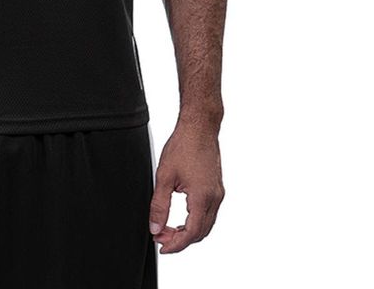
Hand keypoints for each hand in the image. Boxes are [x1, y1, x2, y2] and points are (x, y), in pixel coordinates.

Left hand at [148, 119, 224, 253]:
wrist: (200, 127)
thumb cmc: (183, 146)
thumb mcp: (164, 176)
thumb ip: (159, 205)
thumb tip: (155, 227)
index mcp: (202, 197)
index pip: (190, 233)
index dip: (176, 244)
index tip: (161, 246)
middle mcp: (214, 198)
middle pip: (200, 233)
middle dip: (180, 240)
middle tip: (160, 236)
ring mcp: (218, 193)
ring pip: (206, 225)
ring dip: (188, 232)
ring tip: (168, 228)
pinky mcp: (217, 188)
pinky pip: (209, 214)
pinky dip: (196, 221)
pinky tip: (182, 218)